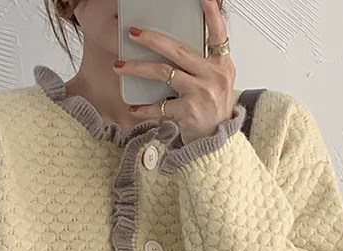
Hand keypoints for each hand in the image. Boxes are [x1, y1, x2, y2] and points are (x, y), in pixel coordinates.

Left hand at [112, 0, 235, 144]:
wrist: (216, 145)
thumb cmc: (212, 112)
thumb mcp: (216, 83)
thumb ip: (202, 64)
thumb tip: (173, 45)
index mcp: (222, 65)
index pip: (218, 33)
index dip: (211, 13)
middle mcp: (214, 76)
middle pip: (178, 50)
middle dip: (152, 39)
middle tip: (133, 33)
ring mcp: (201, 93)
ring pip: (164, 72)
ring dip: (138, 69)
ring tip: (120, 66)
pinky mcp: (189, 111)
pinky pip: (161, 105)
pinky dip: (146, 108)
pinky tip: (135, 107)